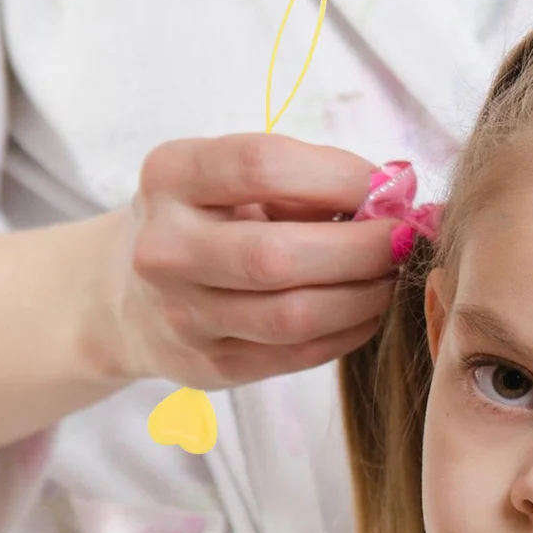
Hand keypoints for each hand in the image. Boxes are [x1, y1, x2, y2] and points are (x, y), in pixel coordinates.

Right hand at [98, 133, 401, 387]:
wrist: (126, 296)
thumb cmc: (206, 221)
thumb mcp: (229, 181)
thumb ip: (303, 180)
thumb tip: (397, 191)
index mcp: (169, 177)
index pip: (262, 165)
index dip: (340, 175)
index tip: (387, 186)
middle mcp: (164, 249)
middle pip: (278, 255)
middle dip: (363, 248)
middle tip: (405, 240)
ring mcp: (182, 316)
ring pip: (294, 317)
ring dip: (363, 296)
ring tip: (390, 275)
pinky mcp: (208, 368)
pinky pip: (297, 355)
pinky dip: (348, 330)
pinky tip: (367, 308)